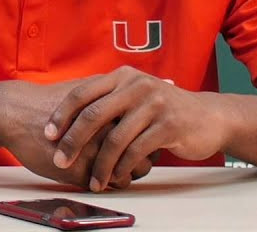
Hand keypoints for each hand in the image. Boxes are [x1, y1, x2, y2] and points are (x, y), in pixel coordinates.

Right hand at [0, 80, 151, 189]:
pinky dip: (103, 182)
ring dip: (122, 174)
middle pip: (143, 157)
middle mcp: (110, 133)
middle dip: (138, 161)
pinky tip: (93, 174)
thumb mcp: (85, 90)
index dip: (142, 141)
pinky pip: (105, 184)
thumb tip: (130, 90)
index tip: (132, 143)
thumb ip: (109, 94)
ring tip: (108, 168)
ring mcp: (97, 154)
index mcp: (114, 112)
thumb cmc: (50, 103)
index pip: (146, 135)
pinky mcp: (82, 171)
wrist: (15, 113)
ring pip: (126, 174)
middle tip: (124, 158)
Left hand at [45, 66, 226, 191]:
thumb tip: (67, 119)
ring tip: (93, 181)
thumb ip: (107, 101)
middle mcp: (136, 85)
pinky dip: (123, 167)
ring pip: (115, 137)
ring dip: (100, 164)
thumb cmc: (163, 110)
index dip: (61, 114)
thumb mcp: (134, 96)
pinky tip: (116, 177)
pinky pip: (137, 150)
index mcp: (121, 76)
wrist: (210, 117)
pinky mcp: (169, 125)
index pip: (82, 93)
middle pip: (93, 115)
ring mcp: (154, 104)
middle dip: (73, 141)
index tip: (47, 134)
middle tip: (60, 161)